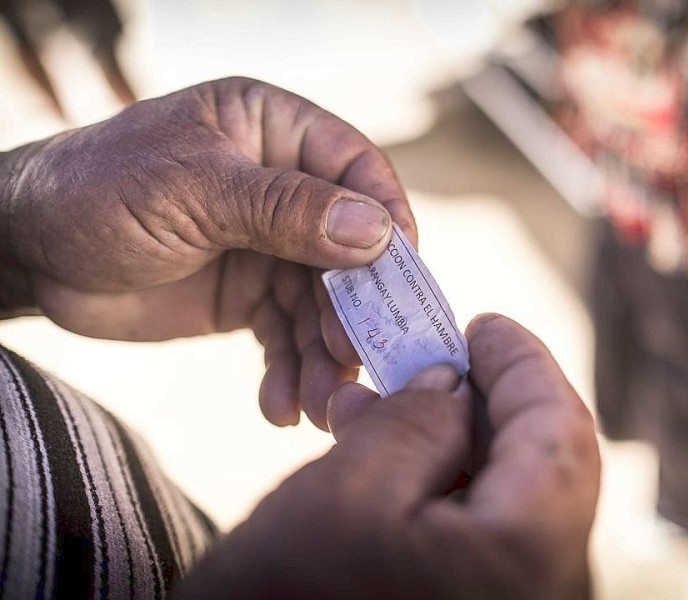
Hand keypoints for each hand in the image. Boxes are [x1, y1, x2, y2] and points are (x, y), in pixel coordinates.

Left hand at [0, 77, 415, 428]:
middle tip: (350, 359)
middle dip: (351, 309)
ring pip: (320, 302)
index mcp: (273, 131)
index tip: (400, 276)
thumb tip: (377, 234)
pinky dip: (288, 371)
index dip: (387, 221)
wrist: (30, 253)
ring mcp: (269, 244)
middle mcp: (282, 186)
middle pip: (347, 248)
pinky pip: (284, 335)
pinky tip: (281, 407)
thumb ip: (285, 209)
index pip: (356, 169)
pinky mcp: (249, 296)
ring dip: (322, 356)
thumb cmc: (96, 191)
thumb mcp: (192, 190)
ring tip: (317, 404)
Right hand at [177, 314, 600, 599]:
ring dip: (453, 438)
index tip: (482, 324)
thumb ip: (415, 422)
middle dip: (484, 397)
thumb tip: (453, 384)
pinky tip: (385, 461)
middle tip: (433, 355)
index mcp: (527, 555)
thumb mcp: (347, 493)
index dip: (523, 363)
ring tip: (385, 401)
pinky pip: (479, 533)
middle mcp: (544, 590)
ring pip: (507, 495)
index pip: (559, 429)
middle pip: (542, 462)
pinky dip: (440, 484)